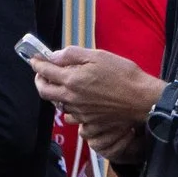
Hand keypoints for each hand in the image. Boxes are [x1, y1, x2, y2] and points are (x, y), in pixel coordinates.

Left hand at [31, 50, 160, 155]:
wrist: (142, 100)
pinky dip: (69, 107)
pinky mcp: (88, 122)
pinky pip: (71, 116)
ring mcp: (79, 112)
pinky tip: (77, 100)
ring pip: (57, 104)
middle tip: (42, 73)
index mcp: (72, 80)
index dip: (37, 64)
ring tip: (61, 85)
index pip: (45, 71)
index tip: (34, 59)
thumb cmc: (124, 75)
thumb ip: (73, 55)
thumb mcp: (99, 56)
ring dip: (55, 94)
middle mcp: (71, 98)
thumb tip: (54, 55)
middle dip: (39, 80)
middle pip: (44, 91)